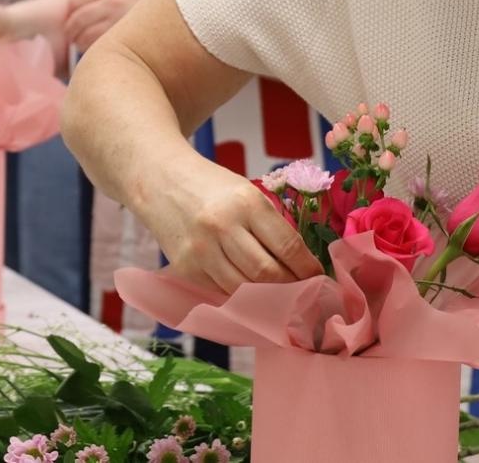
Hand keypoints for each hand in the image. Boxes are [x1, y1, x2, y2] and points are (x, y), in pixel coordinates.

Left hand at [65, 0, 152, 52]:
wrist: (186, 12)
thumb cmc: (156, 4)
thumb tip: (77, 5)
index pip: (74, 0)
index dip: (70, 12)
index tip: (71, 20)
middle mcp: (112, 1)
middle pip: (76, 20)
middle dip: (72, 31)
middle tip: (73, 38)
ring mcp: (117, 21)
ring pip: (83, 37)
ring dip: (81, 43)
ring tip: (86, 46)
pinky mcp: (123, 40)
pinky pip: (97, 49)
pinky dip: (93, 52)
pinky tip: (101, 53)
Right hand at [139, 154, 322, 293]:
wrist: (160, 179)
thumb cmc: (212, 187)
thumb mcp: (246, 192)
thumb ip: (271, 226)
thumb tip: (301, 266)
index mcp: (246, 202)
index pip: (288, 247)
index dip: (308, 269)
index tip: (318, 278)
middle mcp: (223, 226)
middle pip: (268, 274)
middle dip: (291, 289)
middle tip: (304, 295)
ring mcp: (201, 250)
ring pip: (245, 289)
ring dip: (267, 298)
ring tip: (282, 299)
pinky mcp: (185, 267)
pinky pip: (221, 292)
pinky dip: (240, 296)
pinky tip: (251, 293)